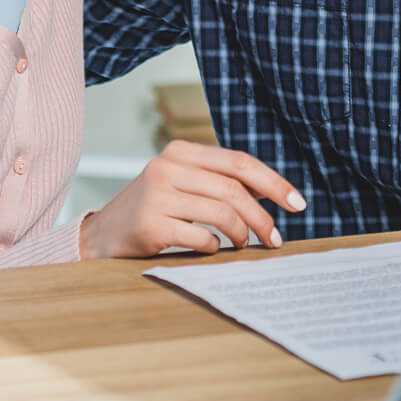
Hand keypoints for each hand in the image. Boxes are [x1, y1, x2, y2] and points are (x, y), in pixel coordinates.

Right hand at [78, 140, 307, 258]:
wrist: (101, 236)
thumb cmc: (153, 210)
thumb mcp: (183, 184)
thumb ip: (220, 182)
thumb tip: (274, 193)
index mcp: (180, 151)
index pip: (239, 162)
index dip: (274, 182)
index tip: (299, 203)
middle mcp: (167, 167)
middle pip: (234, 190)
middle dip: (263, 217)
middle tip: (275, 238)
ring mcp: (157, 195)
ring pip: (222, 213)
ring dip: (242, 234)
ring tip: (245, 244)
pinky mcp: (150, 225)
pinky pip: (201, 237)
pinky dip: (215, 247)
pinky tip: (212, 249)